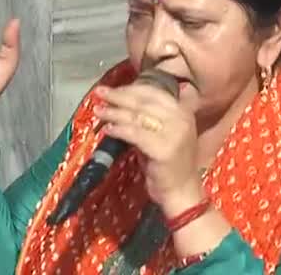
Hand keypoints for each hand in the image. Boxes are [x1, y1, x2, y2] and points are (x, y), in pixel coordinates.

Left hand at [94, 83, 204, 215]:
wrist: (181, 191)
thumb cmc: (167, 163)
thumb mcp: (161, 133)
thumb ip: (147, 116)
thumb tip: (120, 99)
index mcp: (182, 112)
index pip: (153, 92)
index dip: (130, 89)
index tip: (112, 88)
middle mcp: (181, 119)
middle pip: (143, 101)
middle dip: (118, 96)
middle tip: (100, 92)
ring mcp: (175, 133)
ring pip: (137, 116)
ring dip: (114, 112)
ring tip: (98, 110)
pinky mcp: (164, 148)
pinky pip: (135, 134)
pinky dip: (119, 130)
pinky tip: (107, 129)